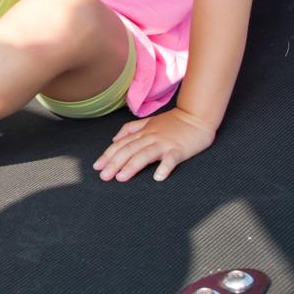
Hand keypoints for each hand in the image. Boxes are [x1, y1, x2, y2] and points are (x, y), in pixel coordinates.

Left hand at [92, 107, 216, 182]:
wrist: (197, 116)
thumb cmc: (174, 122)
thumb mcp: (149, 121)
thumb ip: (131, 129)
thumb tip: (114, 139)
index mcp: (143, 132)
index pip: (121, 144)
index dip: (108, 155)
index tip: (97, 167)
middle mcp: (151, 137)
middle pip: (129, 150)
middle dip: (114, 163)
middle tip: (104, 176)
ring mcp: (165, 143)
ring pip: (145, 154)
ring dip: (132, 166)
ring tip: (121, 177)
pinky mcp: (179, 149)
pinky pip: (171, 159)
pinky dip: (164, 168)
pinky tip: (158, 178)